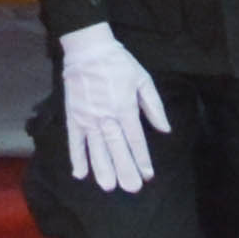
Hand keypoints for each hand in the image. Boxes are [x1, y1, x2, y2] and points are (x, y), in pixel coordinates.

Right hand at [52, 20, 168, 193]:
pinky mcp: (73, 116)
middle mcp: (106, 116)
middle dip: (125, 169)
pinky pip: (75, 140)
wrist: (87, 49)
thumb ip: (154, 106)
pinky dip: (76, 157)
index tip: (148, 175)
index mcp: (125, 107)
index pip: (135, 139)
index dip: (142, 159)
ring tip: (108, 186)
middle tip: (131, 188)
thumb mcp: (143, 79)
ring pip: (96, 148)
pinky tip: (80, 174)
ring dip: (102, 168)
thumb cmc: (118, 64)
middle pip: (117, 147)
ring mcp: (87, 117)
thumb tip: (165, 130)